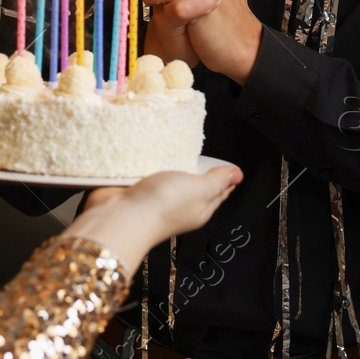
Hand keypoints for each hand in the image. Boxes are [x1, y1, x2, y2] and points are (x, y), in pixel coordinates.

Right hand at [67, 162, 243, 268]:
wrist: (121, 215)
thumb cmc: (164, 205)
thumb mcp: (200, 189)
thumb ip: (218, 181)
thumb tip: (238, 175)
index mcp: (200, 208)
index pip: (218, 191)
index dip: (224, 176)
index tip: (225, 162)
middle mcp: (180, 205)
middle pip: (192, 182)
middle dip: (194, 165)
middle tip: (197, 146)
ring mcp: (156, 197)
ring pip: (167, 176)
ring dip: (168, 161)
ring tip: (172, 143)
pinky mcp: (136, 188)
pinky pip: (146, 172)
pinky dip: (148, 162)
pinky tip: (149, 150)